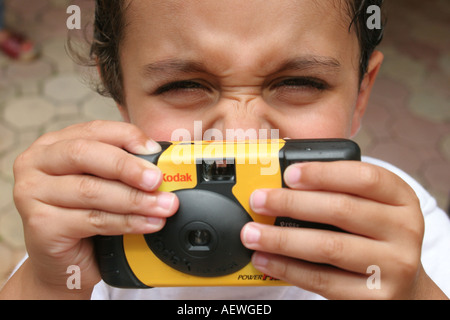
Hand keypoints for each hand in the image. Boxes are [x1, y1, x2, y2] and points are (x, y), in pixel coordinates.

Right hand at [8, 121, 178, 297]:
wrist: (63, 265)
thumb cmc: (84, 218)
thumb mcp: (102, 184)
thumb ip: (122, 169)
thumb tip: (162, 162)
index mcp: (53, 144)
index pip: (93, 130)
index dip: (127, 136)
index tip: (155, 151)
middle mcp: (36, 163)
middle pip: (84, 154)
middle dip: (127, 167)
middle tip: (157, 180)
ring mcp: (31, 193)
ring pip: (90, 190)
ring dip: (134, 199)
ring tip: (163, 206)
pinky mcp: (39, 224)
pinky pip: (92, 219)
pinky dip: (126, 222)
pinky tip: (148, 224)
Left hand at [241, 161, 445, 298]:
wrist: (405, 288)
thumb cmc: (375, 238)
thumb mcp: (370, 207)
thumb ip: (337, 192)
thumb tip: (281, 183)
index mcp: (401, 198)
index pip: (364, 177)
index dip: (323, 173)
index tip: (288, 173)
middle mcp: (404, 229)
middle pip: (342, 210)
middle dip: (292, 203)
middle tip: (258, 200)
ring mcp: (393, 266)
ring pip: (328, 247)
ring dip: (282, 239)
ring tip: (252, 233)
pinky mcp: (375, 297)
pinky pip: (322, 279)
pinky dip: (287, 268)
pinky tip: (265, 259)